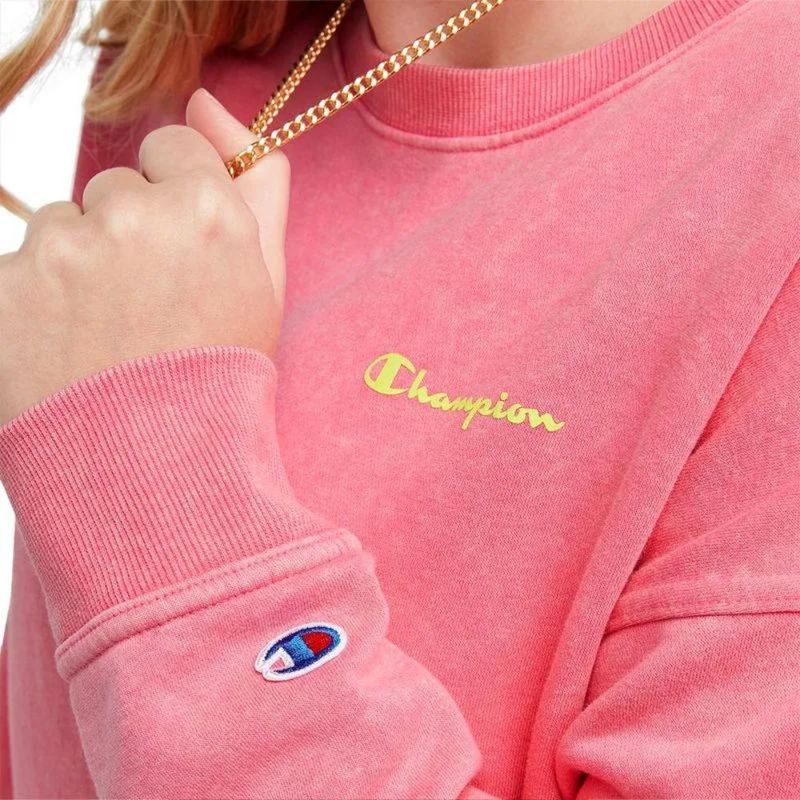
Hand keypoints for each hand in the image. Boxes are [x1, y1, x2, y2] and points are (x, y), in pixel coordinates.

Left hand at [0, 89, 288, 425]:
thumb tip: (208, 101)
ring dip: (78, 266)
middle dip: (128, 232)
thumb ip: (257, 186)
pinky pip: (18, 268)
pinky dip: (36, 301)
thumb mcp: (265, 284)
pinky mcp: (4, 288)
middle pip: (114, 187)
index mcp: (207, 211)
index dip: (176, 195)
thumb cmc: (223, 378)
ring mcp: (61, 251)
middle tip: (147, 308)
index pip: (173, 147)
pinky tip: (68, 351)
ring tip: (106, 337)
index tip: (181, 244)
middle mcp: (133, 216)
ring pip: (61, 226)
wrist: (160, 471)